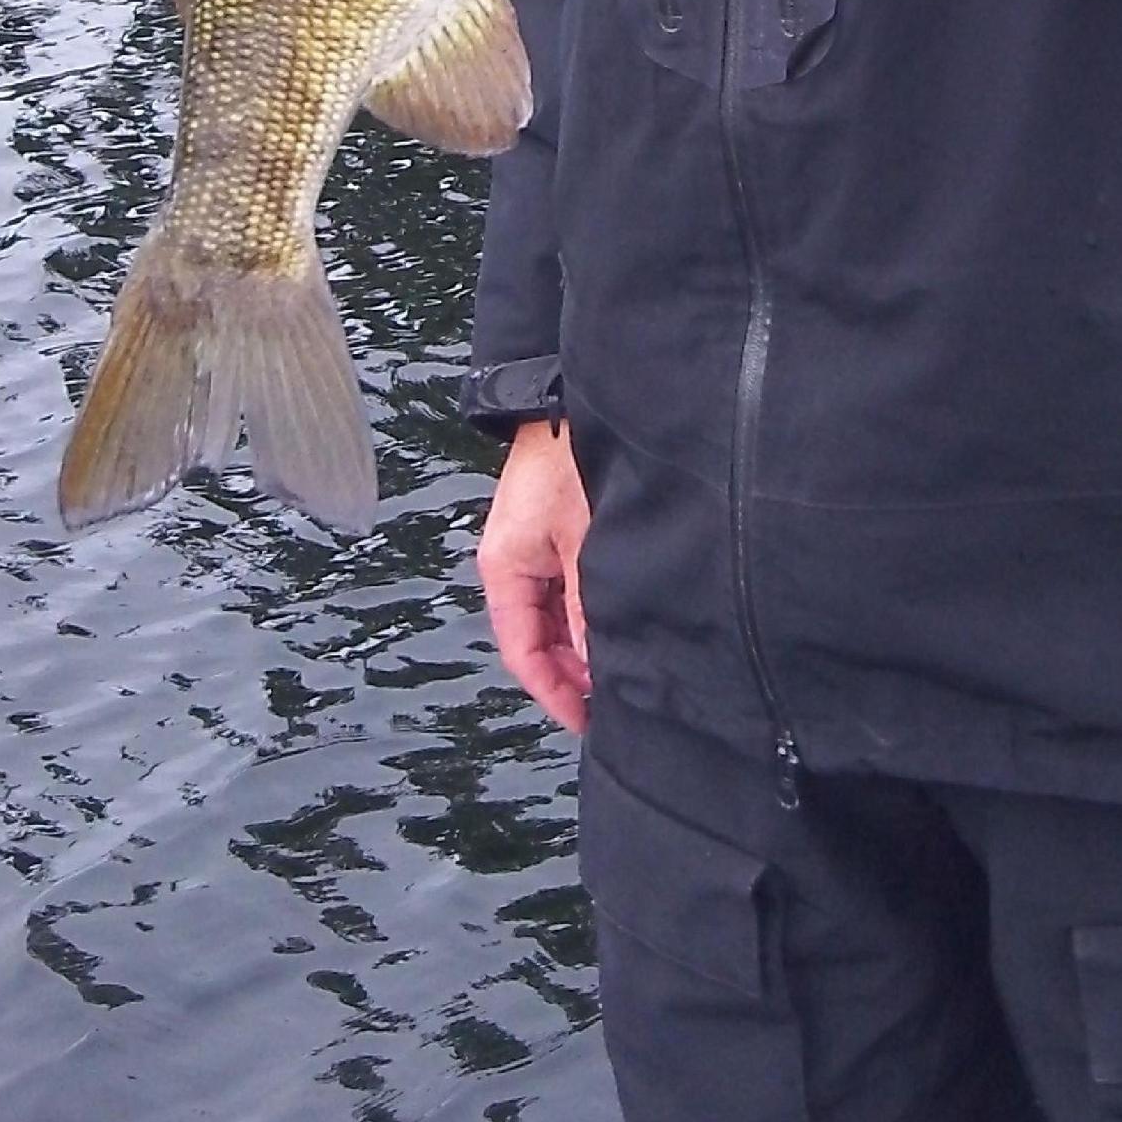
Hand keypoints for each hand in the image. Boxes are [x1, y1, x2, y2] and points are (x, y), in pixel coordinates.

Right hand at [478, 418, 591, 732]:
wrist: (570, 401)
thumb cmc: (570, 463)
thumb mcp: (583, 544)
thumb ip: (585, 608)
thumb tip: (593, 665)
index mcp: (504, 568)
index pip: (522, 652)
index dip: (554, 691)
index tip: (586, 720)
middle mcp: (511, 563)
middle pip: (535, 638)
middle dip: (569, 672)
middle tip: (612, 700)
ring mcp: (532, 547)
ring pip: (551, 616)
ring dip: (579, 643)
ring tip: (618, 666)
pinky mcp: (552, 532)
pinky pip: (563, 588)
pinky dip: (583, 612)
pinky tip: (614, 623)